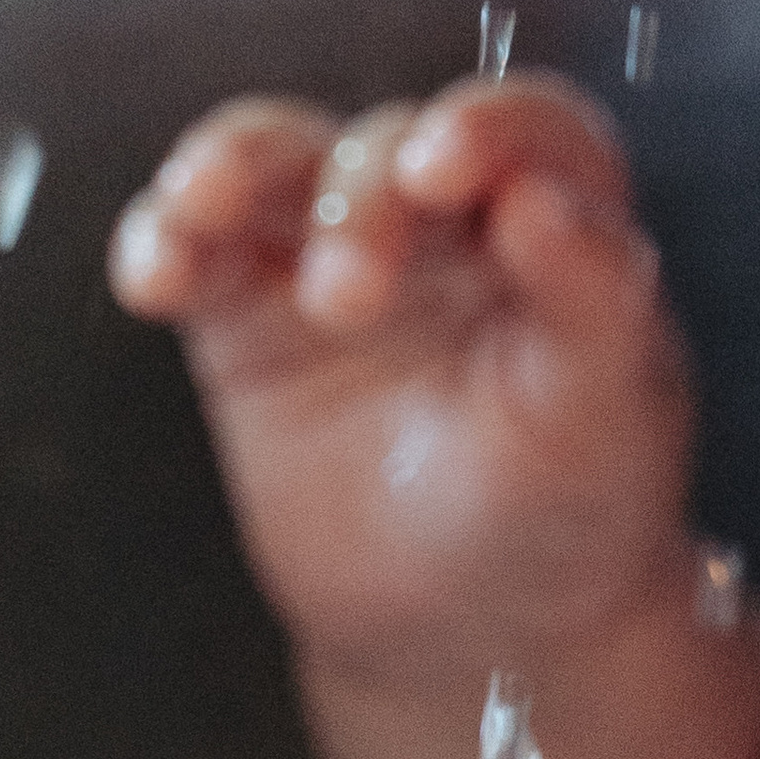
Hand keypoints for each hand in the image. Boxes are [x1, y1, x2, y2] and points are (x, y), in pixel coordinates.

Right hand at [109, 77, 692, 676]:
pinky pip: (198, 250)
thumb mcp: (603, 422)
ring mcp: (338, 256)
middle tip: (348, 300)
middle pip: (386, 148)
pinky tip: (156, 276)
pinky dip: (165, 241)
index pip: (529, 133)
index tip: (441, 168)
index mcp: (556, 231)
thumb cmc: (563, 516)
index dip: (485, 128)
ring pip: (277, 162)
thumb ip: (594, 302)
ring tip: (204, 210)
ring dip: (234, 166)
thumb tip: (547, 199)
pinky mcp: (249, 315)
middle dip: (358, 202)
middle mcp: (447, 225)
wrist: (472, 629)